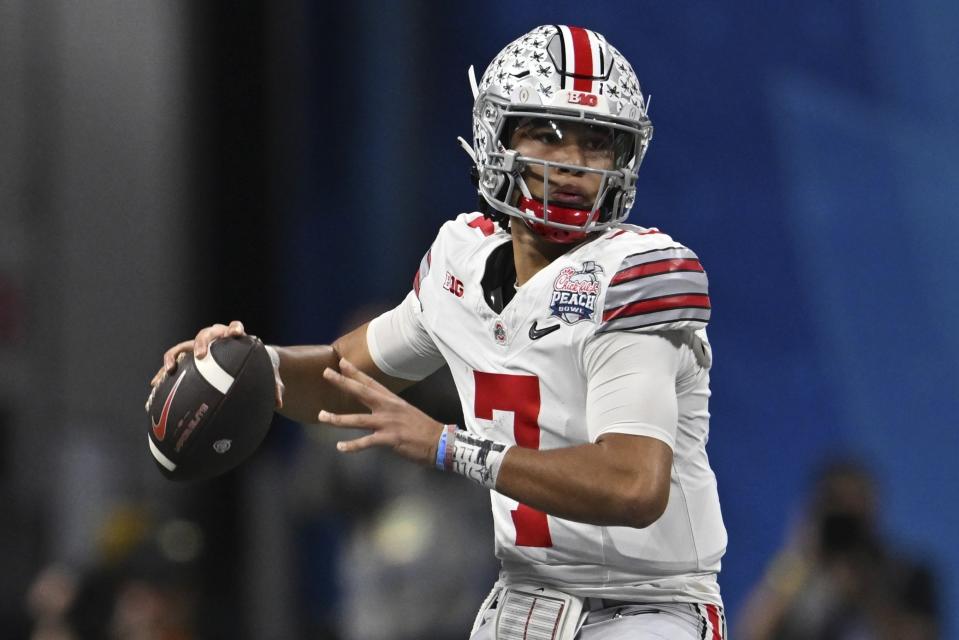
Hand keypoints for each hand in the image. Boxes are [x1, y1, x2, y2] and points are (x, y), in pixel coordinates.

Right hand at [149, 320, 284, 408]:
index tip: (235, 333)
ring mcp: (198, 349)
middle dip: (202, 342)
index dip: (234, 328)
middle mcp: (214, 341)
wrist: (244, 364)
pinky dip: (163, 374)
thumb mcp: (268, 376)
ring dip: (173, 357)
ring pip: (182, 348)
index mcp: (233, 339)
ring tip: (168, 372)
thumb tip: (279, 404)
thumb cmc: (257, 368)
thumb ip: (275, 386)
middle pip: (205, 334)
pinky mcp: (188, 360)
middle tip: (201, 355)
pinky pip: (173, 365)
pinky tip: (154, 387)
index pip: (234, 327)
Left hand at [318, 357, 443, 465]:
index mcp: (392, 401)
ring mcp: (388, 423)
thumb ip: (389, 410)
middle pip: (361, 392)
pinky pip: (366, 442)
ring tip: (322, 416)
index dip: (355, 372)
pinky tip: (340, 447)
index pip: (370, 382)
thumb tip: (376, 410)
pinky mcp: (390, 438)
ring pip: (357, 419)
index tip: (341, 362)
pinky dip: (352, 446)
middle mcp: (388, 408)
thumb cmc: (423, 429)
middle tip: (326, 373)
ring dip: (337, 418)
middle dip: (342, 382)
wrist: (440, 442)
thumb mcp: (406, 413)